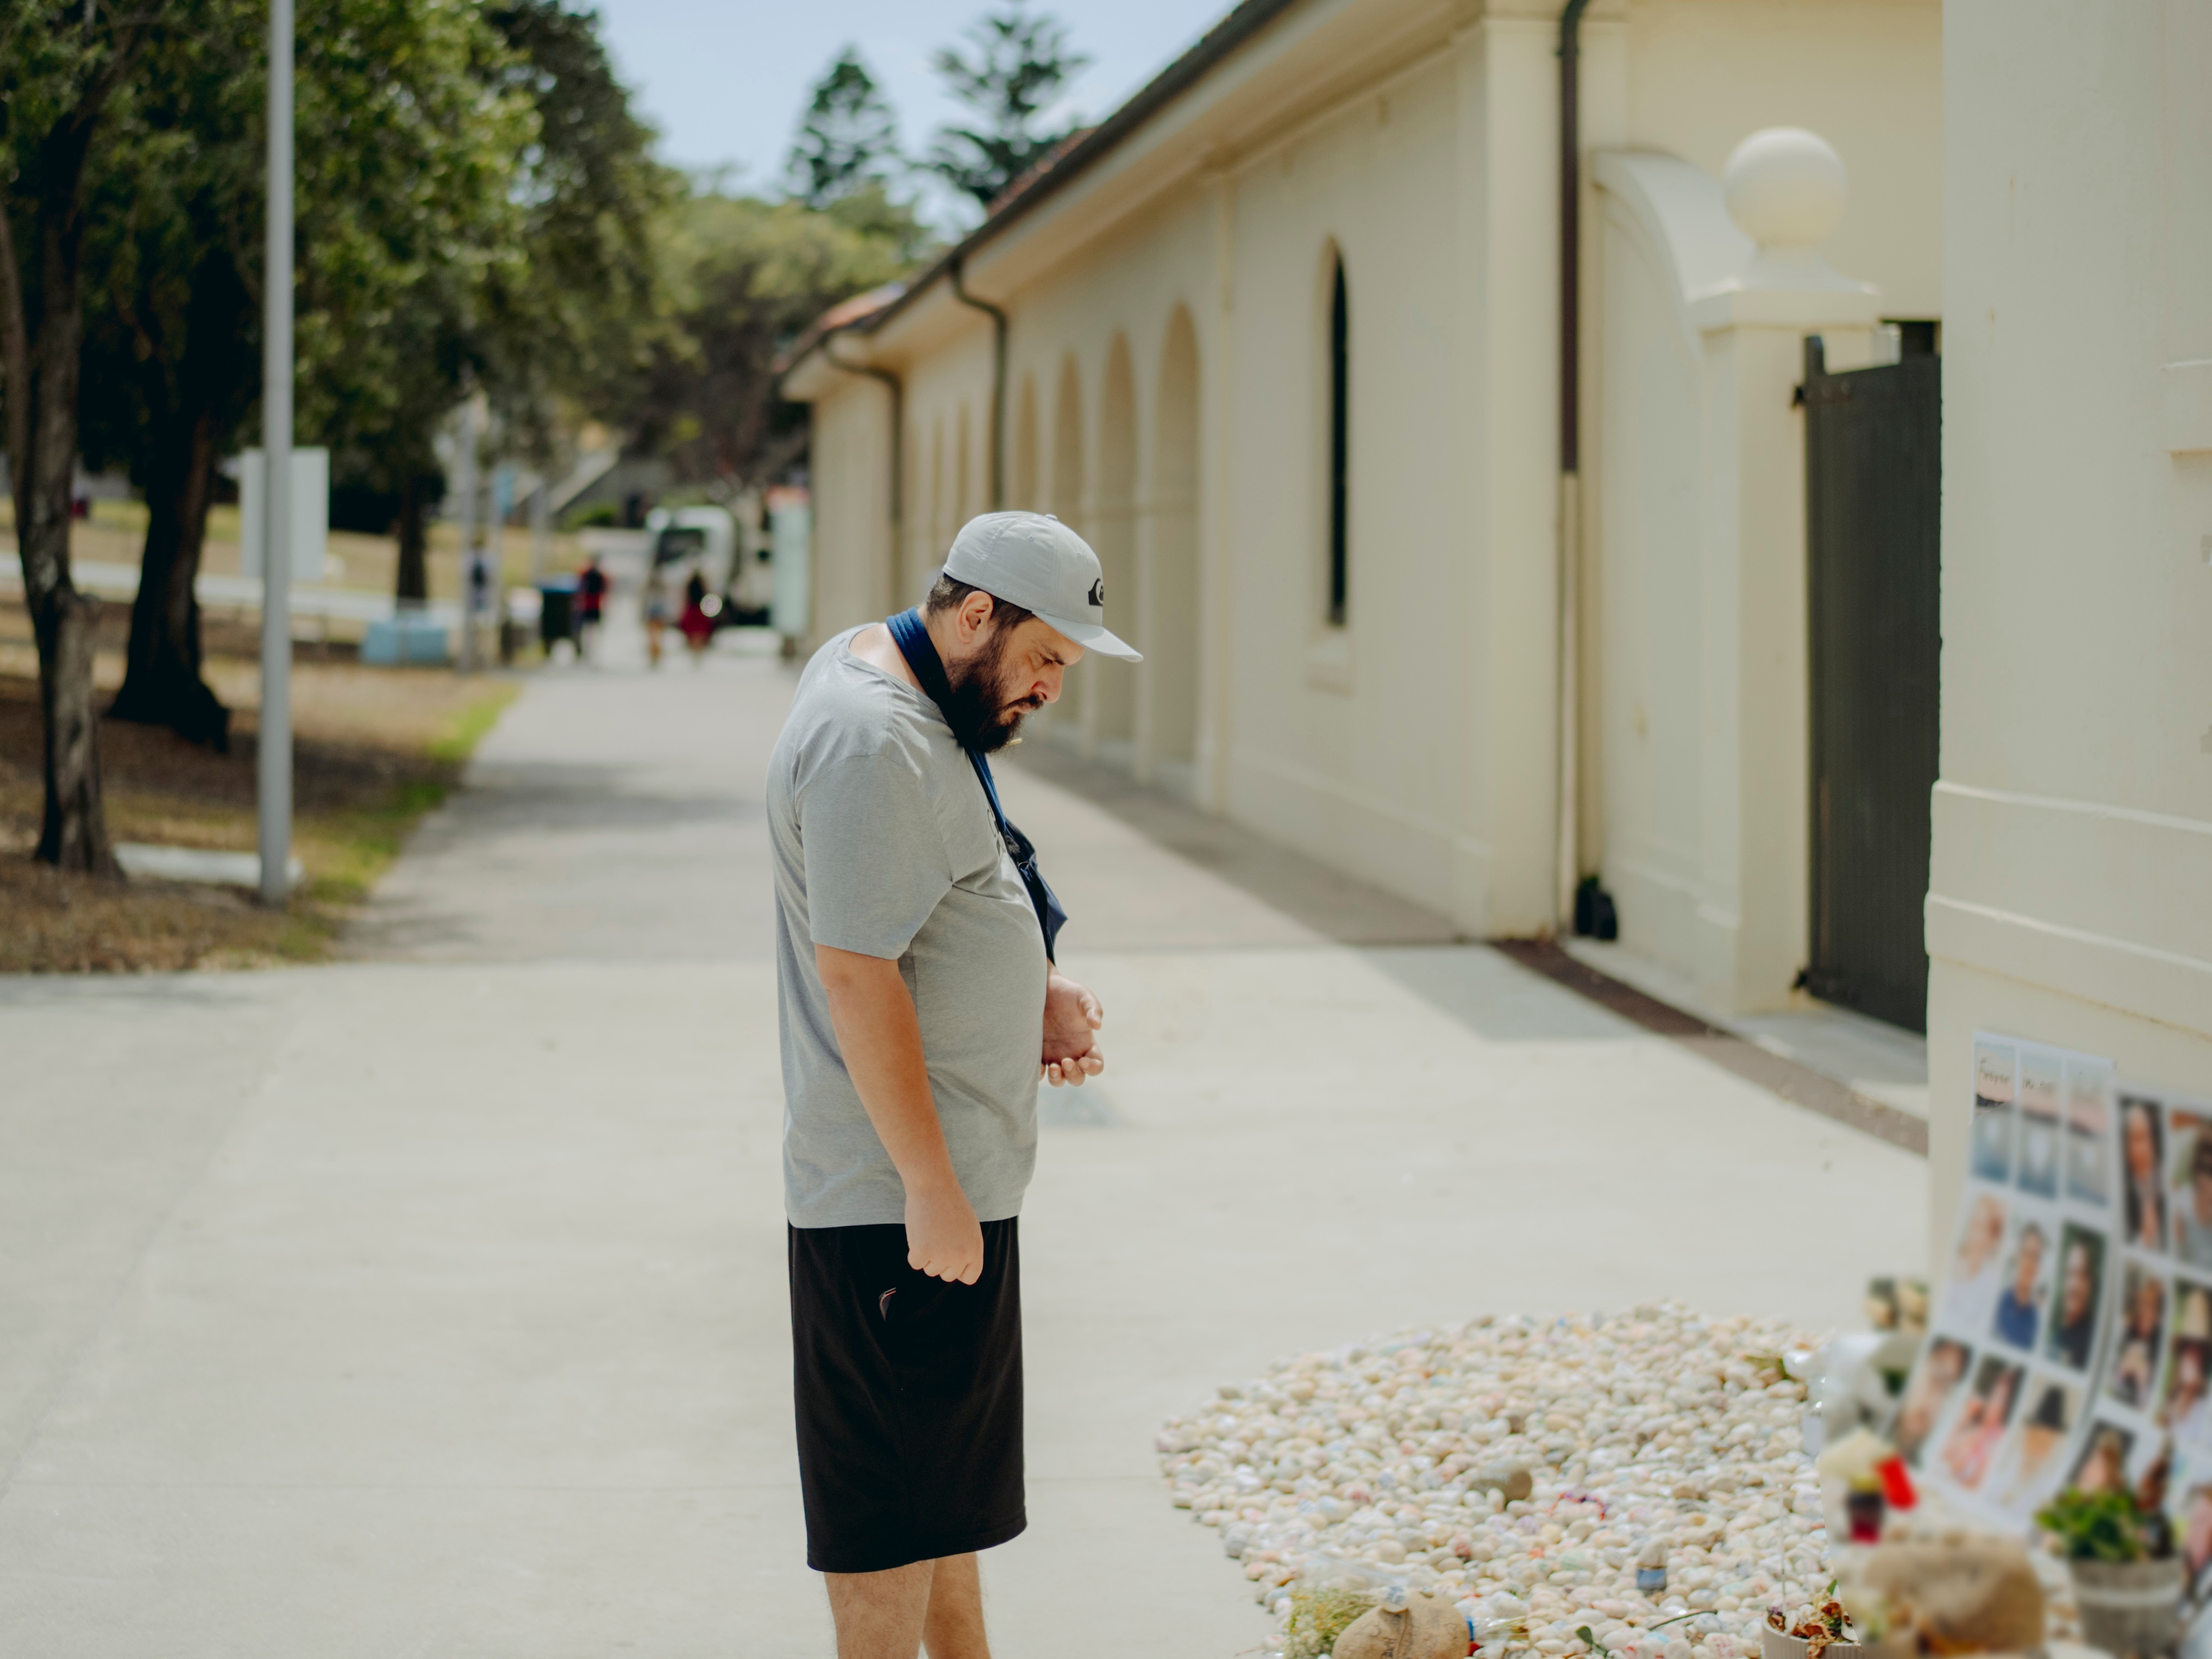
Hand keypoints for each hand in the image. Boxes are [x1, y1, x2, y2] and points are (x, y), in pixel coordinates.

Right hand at [905, 1180, 982, 1283]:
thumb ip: (967, 1249)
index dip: (958, 1269)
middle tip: (938, 1237)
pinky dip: (913, 1251)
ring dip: (926, 1254)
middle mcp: (960, 1256)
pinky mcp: (923, 1252)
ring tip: (930, 1231)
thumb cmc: (950, 1203)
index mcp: (975, 1250)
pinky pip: (915, 1263)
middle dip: (940, 1261)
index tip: (951, 1258)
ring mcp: (941, 1255)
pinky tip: (919, 1231)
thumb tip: (960, 1271)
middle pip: (947, 1275)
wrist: (934, 1185)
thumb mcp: (969, 1228)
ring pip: (930, 1270)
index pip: (969, 1277)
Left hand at [1041, 971, 1104, 1087]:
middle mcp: (1071, 1052)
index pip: (1096, 1065)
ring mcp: (1053, 1054)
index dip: (1093, 1068)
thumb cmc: (1065, 991)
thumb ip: (1094, 1009)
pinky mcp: (1036, 1052)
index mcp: (1086, 1043)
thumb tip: (1097, 1026)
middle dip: (1073, 1075)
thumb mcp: (1083, 996)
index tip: (1083, 1060)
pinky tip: (1038, 1065)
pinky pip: (1039, 1073)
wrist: (1040, 986)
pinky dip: (1039, 1075)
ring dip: (1058, 1079)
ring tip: (1053, 1067)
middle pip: (1077, 1078)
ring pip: (1059, 1080)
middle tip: (1065, 1061)